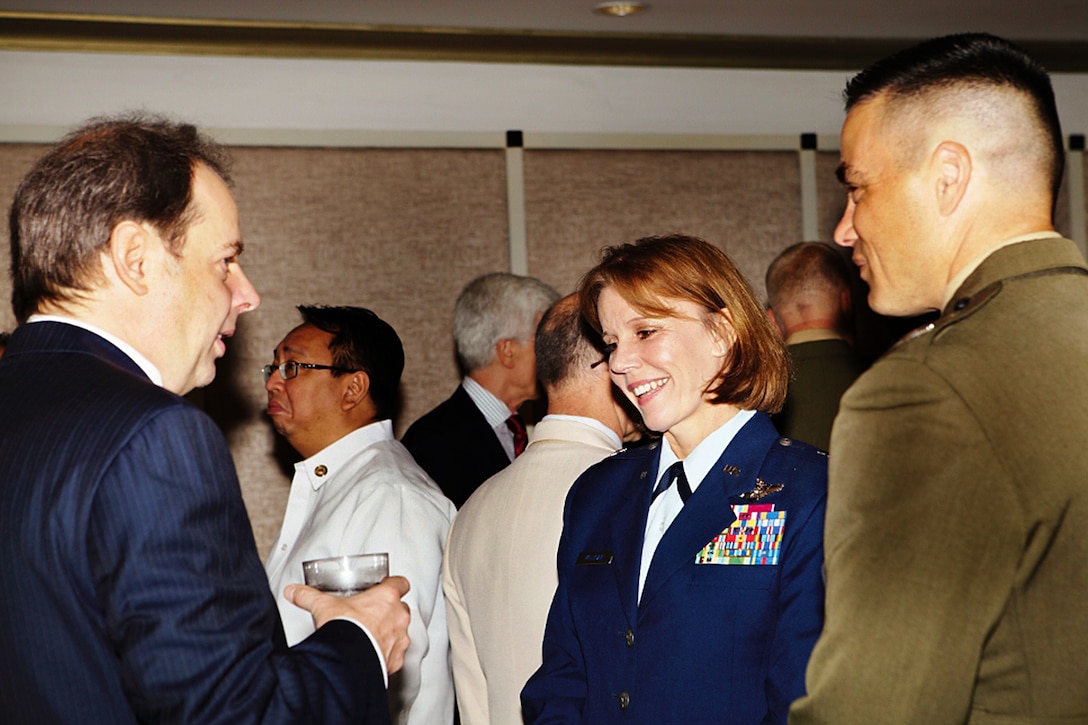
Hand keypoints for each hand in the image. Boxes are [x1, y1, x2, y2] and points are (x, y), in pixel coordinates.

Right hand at [285, 576, 411, 672]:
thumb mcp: (323, 607)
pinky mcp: (396, 660)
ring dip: (390, 633)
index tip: (386, 587)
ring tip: (371, 637)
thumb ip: (308, 596)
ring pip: (401, 632)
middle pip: (401, 609)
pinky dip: (387, 654)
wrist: (346, 663)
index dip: (393, 585)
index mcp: (386, 598)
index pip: (400, 583)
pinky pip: (396, 654)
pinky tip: (372, 655)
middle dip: (390, 612)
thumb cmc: (344, 631)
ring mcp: (400, 639)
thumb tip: (294, 591)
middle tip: (372, 615)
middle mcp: (398, 617)